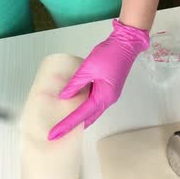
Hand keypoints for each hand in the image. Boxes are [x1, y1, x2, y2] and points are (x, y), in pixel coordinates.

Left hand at [48, 20, 149, 139]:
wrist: (126, 44)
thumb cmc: (109, 55)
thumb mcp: (88, 68)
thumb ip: (76, 83)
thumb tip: (64, 96)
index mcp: (104, 96)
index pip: (82, 114)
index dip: (67, 124)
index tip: (53, 134)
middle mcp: (108, 99)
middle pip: (89, 117)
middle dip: (73, 126)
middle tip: (57, 133)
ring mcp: (110, 94)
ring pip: (93, 111)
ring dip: (81, 118)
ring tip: (65, 124)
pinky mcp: (109, 88)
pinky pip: (95, 103)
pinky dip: (86, 108)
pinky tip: (77, 107)